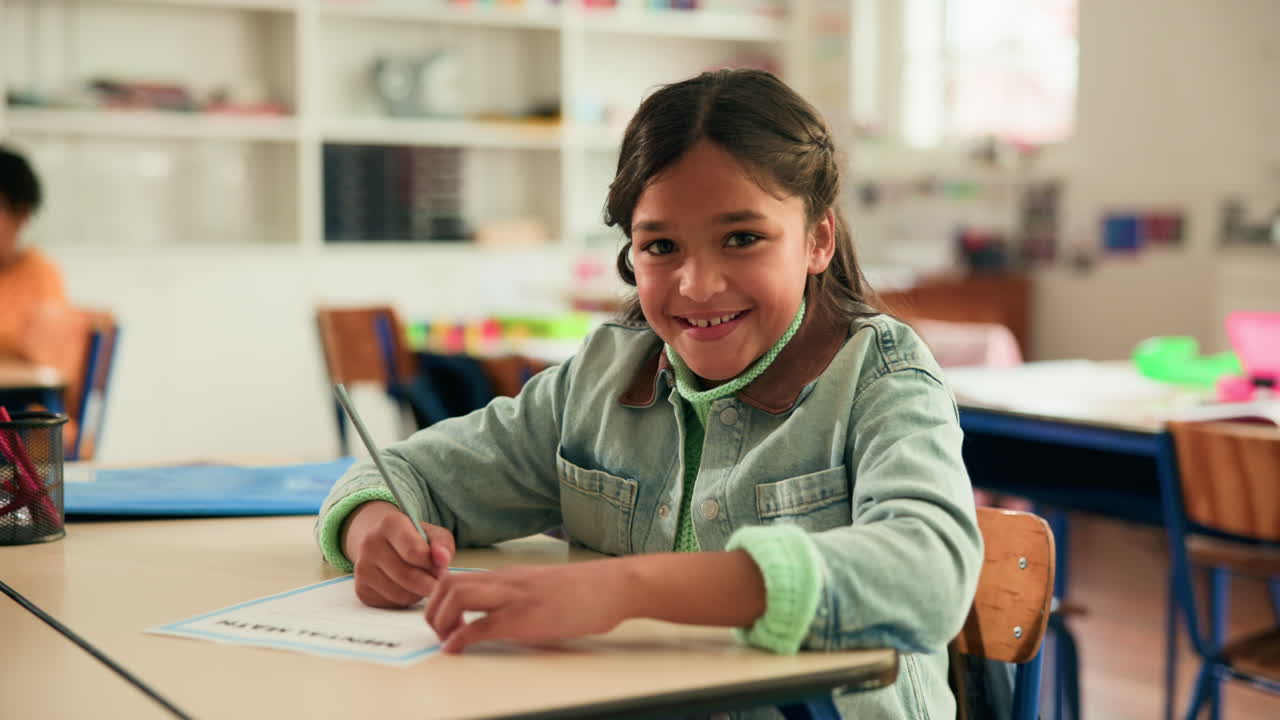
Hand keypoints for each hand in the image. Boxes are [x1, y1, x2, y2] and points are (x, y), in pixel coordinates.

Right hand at [342, 500, 455, 608]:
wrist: (382, 544)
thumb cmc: (413, 539)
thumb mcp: (432, 534)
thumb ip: (442, 544)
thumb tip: (443, 559)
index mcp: (390, 524)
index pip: (414, 551)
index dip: (433, 565)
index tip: (442, 568)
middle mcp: (370, 544)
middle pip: (407, 576)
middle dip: (429, 583)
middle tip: (438, 582)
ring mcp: (362, 568)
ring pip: (400, 594)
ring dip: (418, 593)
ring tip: (421, 581)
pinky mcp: (361, 589)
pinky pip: (391, 603)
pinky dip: (405, 600)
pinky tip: (407, 588)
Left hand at [425, 560, 630, 653]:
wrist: (613, 586)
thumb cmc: (587, 590)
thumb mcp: (544, 587)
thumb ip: (521, 595)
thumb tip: (504, 614)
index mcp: (510, 574)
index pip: (459, 576)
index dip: (441, 598)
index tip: (442, 619)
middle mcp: (506, 581)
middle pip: (448, 584)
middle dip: (432, 610)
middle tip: (438, 632)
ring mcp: (513, 597)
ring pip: (456, 597)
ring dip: (441, 622)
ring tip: (447, 641)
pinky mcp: (522, 618)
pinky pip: (479, 626)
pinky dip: (459, 639)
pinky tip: (456, 650)